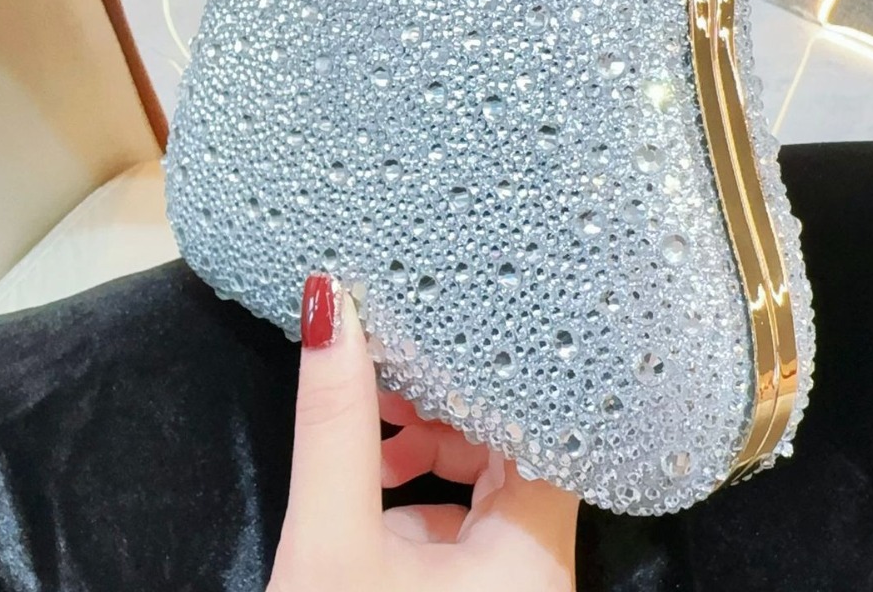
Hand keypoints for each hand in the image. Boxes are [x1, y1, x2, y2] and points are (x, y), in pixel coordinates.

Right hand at [271, 273, 578, 589]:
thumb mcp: (329, 542)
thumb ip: (334, 426)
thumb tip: (330, 307)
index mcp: (535, 551)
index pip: (542, 419)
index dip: (491, 367)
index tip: (438, 325)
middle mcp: (540, 566)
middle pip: (509, 445)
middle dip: (442, 406)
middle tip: (385, 377)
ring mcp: (508, 584)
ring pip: (483, 482)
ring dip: (424, 447)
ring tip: (368, 435)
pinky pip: (463, 523)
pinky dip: (418, 496)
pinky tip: (372, 486)